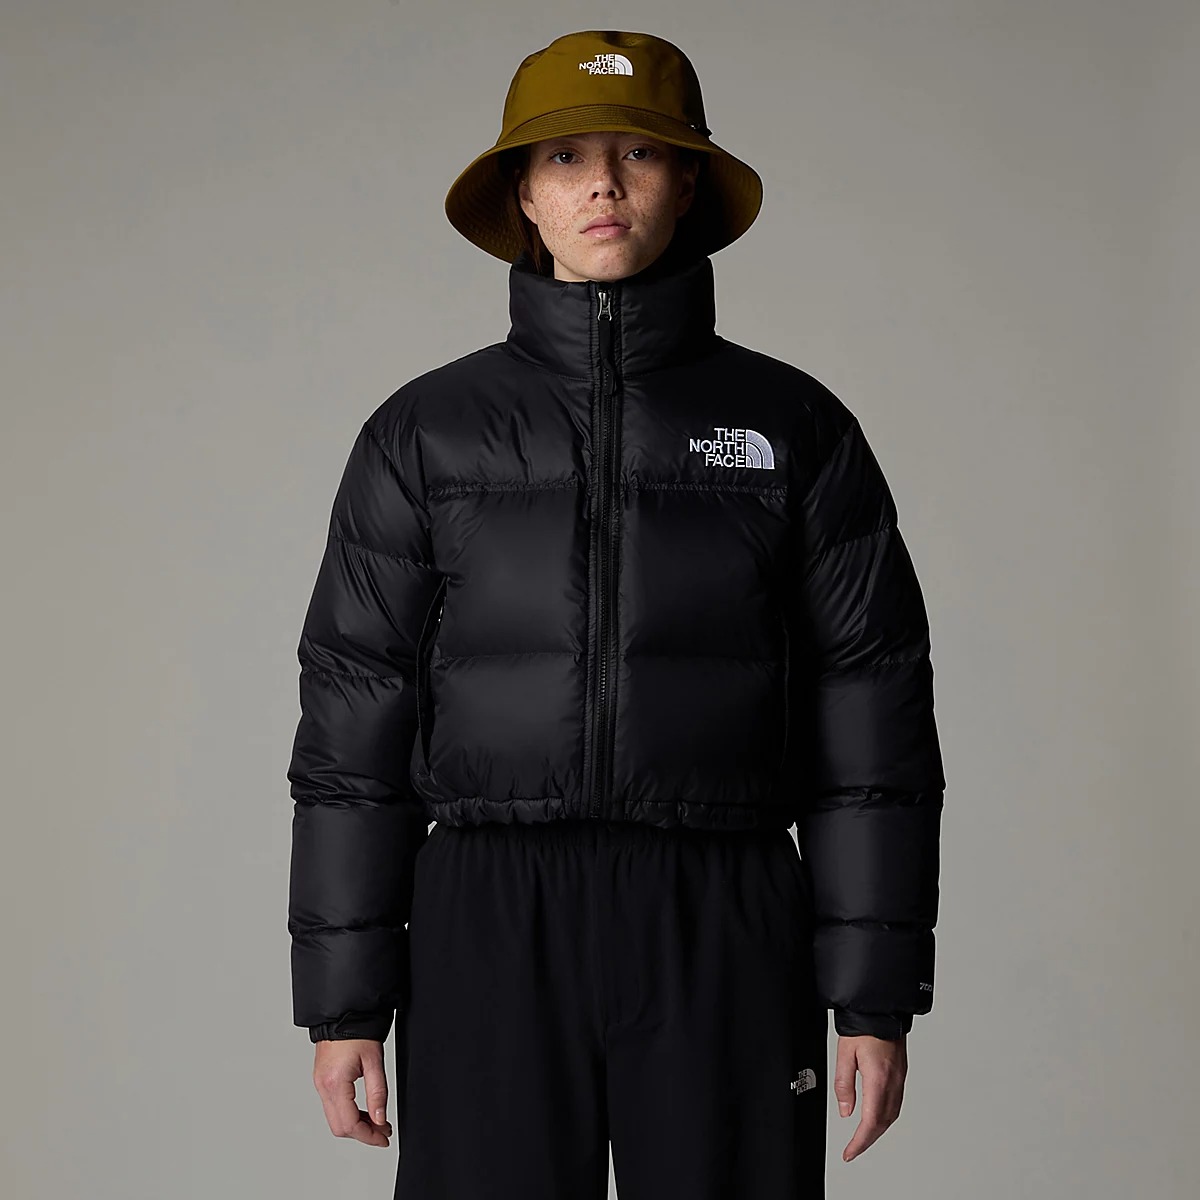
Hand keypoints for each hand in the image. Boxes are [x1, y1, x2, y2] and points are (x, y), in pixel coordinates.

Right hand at [312, 1038, 392, 1146]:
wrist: (343, 1013)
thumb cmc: (358, 1032)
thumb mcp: (374, 1061)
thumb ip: (378, 1093)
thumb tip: (380, 1119)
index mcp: (335, 1083)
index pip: (349, 1124)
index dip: (369, 1136)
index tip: (384, 1138)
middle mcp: (323, 1087)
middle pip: (340, 1127)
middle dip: (363, 1134)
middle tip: (383, 1131)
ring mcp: (320, 1084)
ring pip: (335, 1119)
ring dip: (356, 1125)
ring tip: (377, 1121)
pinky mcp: (322, 1081)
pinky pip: (333, 1107)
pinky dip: (349, 1114)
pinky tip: (364, 1111)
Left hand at [834, 1032, 906, 1160]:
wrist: (881, 1009)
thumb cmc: (863, 1025)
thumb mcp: (844, 1053)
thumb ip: (844, 1084)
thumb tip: (845, 1111)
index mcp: (878, 1078)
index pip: (871, 1120)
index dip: (860, 1141)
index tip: (850, 1152)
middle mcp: (893, 1082)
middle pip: (883, 1123)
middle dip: (868, 1140)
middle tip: (853, 1150)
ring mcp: (900, 1078)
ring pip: (892, 1115)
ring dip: (878, 1130)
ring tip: (863, 1138)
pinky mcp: (901, 1074)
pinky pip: (896, 1103)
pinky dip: (886, 1117)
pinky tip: (876, 1118)